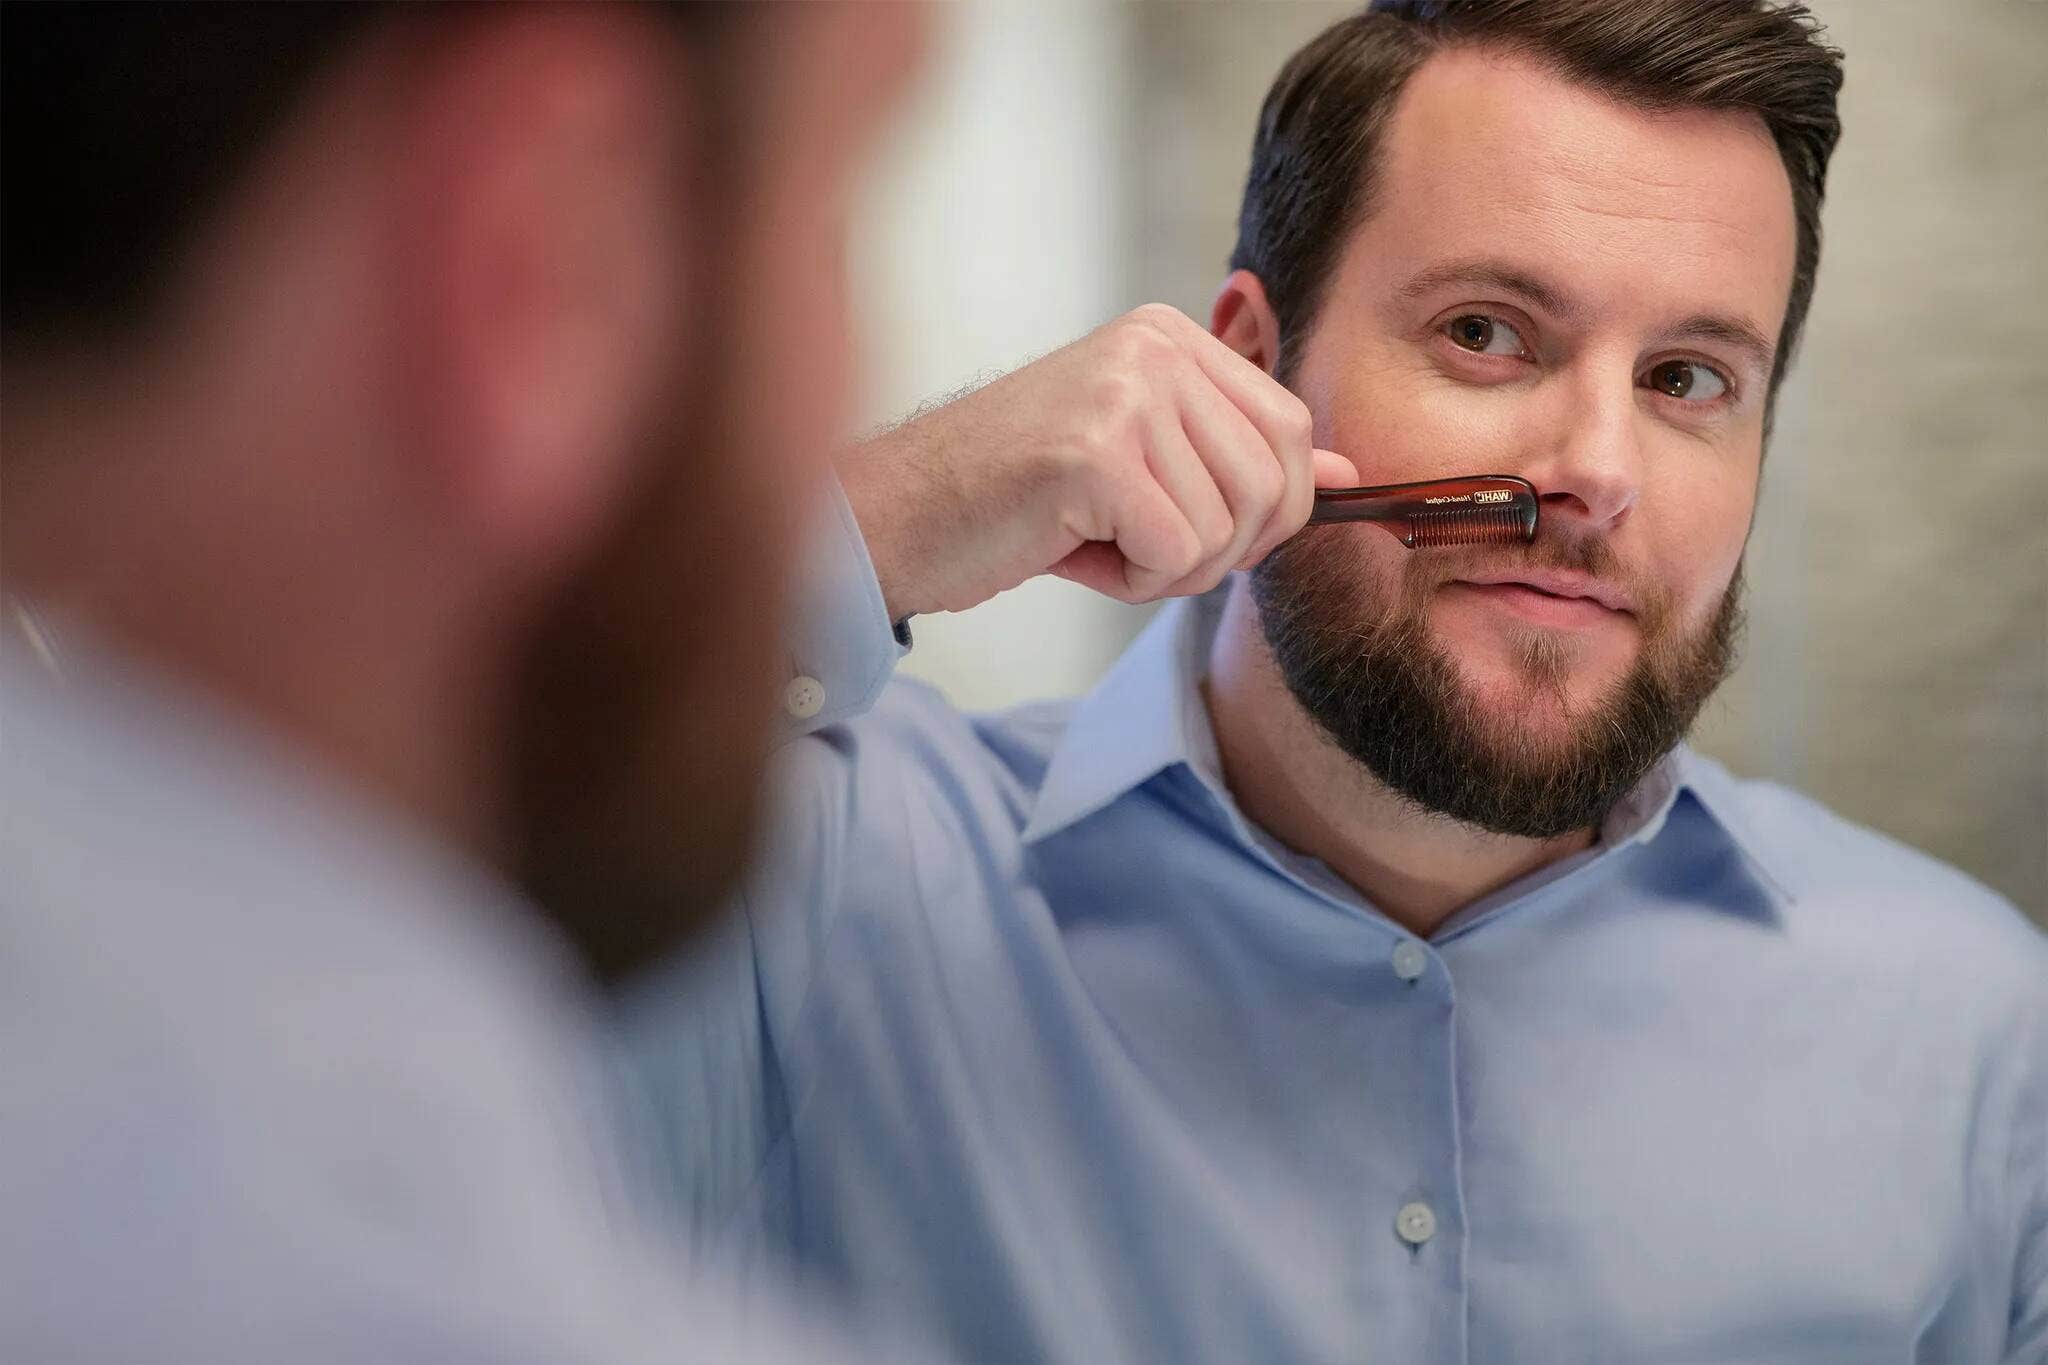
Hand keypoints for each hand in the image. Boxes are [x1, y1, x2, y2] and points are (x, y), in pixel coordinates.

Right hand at [838, 304, 1358, 620]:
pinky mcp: (1094, 452)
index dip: (1266, 509)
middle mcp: (1153, 347)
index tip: (1197, 532)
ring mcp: (1124, 393)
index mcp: (1169, 335)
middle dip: (1223, 548)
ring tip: (1100, 545)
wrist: (899, 515)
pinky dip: (1133, 580)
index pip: (1290, 429)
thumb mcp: (1141, 460)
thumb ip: (1238, 455)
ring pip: (1228, 526)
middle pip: (1274, 482)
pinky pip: (1177, 552)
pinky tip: (1073, 552)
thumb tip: (1346, 471)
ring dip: (1171, 568)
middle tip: (1144, 550)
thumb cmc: (1014, 498)